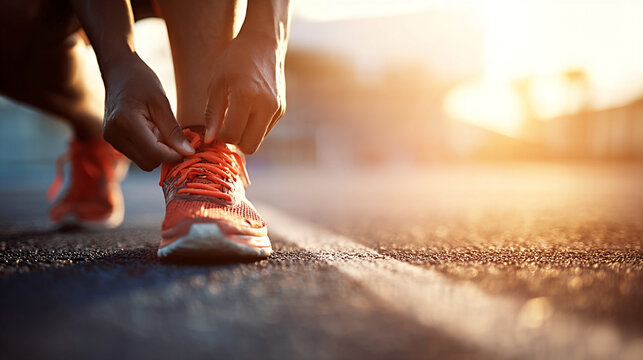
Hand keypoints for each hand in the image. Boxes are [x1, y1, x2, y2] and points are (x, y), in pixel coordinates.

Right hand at [102, 53, 193, 170]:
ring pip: (143, 162)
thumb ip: (174, 131)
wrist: (118, 71)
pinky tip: (152, 131)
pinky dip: (150, 148)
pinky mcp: (113, 141)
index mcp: (126, 124)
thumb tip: (189, 153)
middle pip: (149, 163)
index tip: (190, 147)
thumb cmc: (141, 80)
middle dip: (166, 154)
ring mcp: (112, 140)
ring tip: (160, 129)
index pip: (155, 154)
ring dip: (158, 151)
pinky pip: (138, 155)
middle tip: (175, 136)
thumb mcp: (162, 103)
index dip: (175, 155)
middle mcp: (114, 136)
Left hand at [204, 35, 285, 153]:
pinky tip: (248, 109)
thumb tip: (209, 140)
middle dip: (235, 141)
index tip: (215, 127)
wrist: (263, 43)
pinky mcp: (281, 110)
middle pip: (249, 146)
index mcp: (246, 96)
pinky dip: (254, 126)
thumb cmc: (235, 60)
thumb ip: (212, 114)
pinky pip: (265, 130)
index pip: (231, 135)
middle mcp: (265, 106)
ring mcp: (276, 109)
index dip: (220, 136)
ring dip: (245, 134)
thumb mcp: (216, 84)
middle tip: (225, 126)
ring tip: (236, 115)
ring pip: (258, 140)